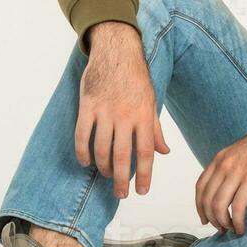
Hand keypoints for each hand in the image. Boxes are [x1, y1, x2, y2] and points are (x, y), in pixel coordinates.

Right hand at [75, 21, 168, 197]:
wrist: (117, 52)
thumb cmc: (137, 79)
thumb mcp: (152, 102)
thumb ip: (155, 129)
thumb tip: (164, 152)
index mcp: (144, 116)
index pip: (145, 153)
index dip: (144, 175)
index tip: (141, 191)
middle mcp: (125, 116)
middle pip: (122, 156)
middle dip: (121, 180)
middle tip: (121, 194)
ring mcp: (105, 112)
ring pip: (101, 149)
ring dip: (102, 167)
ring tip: (106, 175)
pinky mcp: (87, 107)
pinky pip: (82, 135)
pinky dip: (82, 152)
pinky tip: (86, 162)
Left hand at [196, 124, 246, 234]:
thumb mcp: (237, 152)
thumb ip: (227, 168)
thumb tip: (224, 189)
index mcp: (219, 159)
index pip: (200, 187)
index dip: (199, 206)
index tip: (204, 218)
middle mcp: (224, 166)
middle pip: (208, 199)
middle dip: (212, 218)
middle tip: (220, 228)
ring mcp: (236, 173)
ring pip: (219, 205)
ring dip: (223, 221)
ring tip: (230, 229)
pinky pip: (238, 206)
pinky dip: (237, 220)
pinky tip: (241, 227)